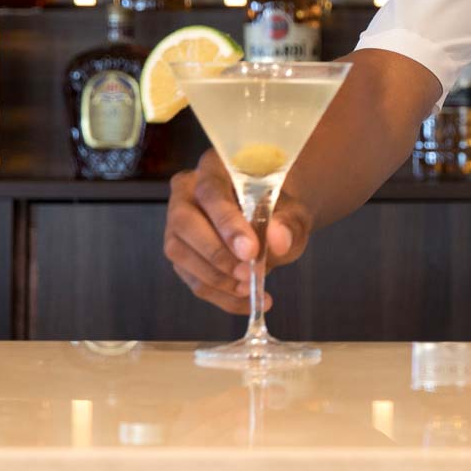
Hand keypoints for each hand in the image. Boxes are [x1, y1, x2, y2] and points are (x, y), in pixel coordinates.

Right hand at [162, 149, 315, 314]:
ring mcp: (176, 224)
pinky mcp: (181, 254)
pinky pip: (191, 279)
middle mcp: (186, 192)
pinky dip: (221, 296)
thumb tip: (279, 240)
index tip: (251, 251)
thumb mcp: (293, 212)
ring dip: (217, 278)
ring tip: (252, 289)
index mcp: (214, 168)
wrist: (275, 220)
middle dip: (217, 254)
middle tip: (250, 275)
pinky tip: (248, 302)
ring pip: (181, 254)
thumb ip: (288, 224)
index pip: (211, 192)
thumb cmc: (280, 210)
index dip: (228, 223)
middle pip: (184, 222)